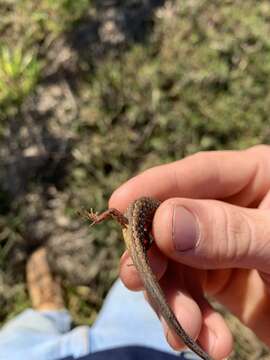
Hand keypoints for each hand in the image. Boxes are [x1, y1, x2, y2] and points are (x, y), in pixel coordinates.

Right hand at [109, 145, 269, 359]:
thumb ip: (231, 232)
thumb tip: (162, 223)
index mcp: (253, 178)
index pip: (193, 174)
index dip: (153, 187)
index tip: (116, 205)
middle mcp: (230, 209)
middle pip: (172, 224)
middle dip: (155, 257)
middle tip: (139, 280)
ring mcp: (223, 248)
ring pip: (175, 266)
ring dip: (173, 302)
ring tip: (184, 332)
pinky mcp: (224, 284)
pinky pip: (191, 298)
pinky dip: (191, 324)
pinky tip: (206, 345)